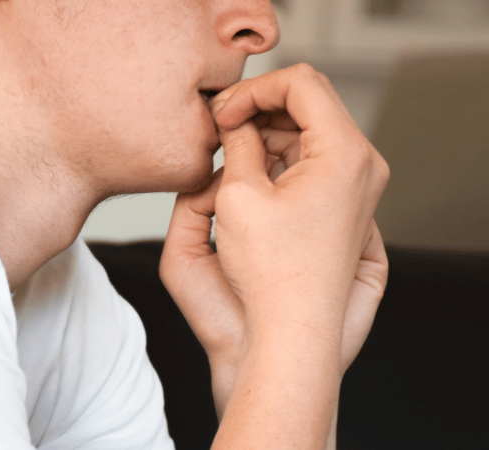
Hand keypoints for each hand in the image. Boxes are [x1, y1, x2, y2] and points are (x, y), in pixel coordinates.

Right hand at [160, 64, 389, 412]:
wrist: (294, 334)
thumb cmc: (270, 276)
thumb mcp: (240, 195)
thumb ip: (239, 142)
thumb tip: (234, 119)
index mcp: (344, 153)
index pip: (300, 83)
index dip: (252, 88)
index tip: (221, 112)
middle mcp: (362, 166)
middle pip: (308, 106)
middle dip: (259, 108)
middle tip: (220, 126)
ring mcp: (358, 188)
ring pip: (308, 135)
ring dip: (266, 135)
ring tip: (229, 155)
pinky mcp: (346, 207)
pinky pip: (311, 164)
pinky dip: (279, 161)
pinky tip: (249, 177)